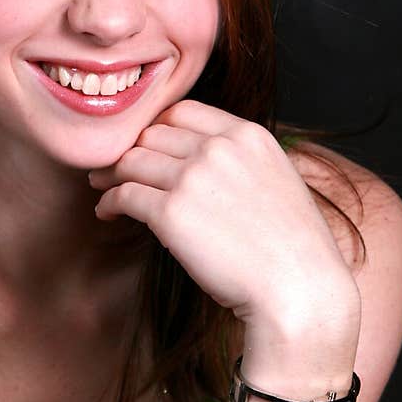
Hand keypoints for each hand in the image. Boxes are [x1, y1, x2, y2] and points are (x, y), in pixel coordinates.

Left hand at [88, 101, 359, 356]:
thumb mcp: (276, 181)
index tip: (145, 145)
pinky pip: (125, 195)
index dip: (156, 126)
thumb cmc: (291, 250)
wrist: (298, 290)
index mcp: (248, 135)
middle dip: (129, 148)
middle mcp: (218, 148)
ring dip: (112, 173)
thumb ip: (237, 161)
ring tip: (103, 186)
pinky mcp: (171, 213)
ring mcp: (192, 178)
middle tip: (113, 167)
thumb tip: (193, 162)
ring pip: (132, 160)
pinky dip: (110, 201)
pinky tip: (107, 211)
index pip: (183, 111)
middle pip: (152, 133)